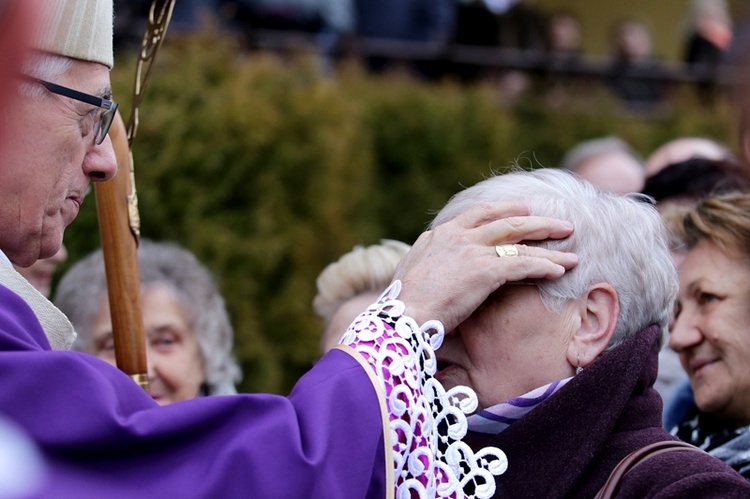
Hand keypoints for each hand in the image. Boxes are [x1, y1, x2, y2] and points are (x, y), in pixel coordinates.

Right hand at [393, 201, 577, 330]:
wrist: (403, 314)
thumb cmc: (404, 301)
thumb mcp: (411, 269)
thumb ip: (427, 255)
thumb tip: (430, 251)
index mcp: (441, 234)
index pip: (479, 215)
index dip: (505, 211)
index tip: (523, 211)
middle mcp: (459, 236)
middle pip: (507, 221)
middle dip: (538, 221)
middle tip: (561, 225)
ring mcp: (472, 250)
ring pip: (520, 241)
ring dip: (549, 244)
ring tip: (572, 250)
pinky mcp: (485, 270)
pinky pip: (524, 265)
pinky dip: (545, 266)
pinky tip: (561, 270)